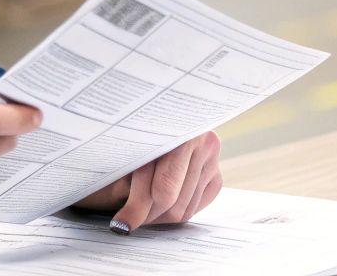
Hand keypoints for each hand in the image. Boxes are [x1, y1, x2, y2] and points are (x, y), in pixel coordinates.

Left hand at [73, 131, 222, 232]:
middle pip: (173, 204)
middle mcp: (204, 143)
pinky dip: (172, 211)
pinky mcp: (216, 176)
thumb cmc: (133, 128)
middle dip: (146, 215)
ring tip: (137, 211)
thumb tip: (124, 218)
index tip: (120, 223)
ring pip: (183, 211)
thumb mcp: (128, 146)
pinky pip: (193, 209)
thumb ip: (129, 174)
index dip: (137, 208)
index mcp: (183, 130)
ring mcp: (213, 161)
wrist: (158, 115)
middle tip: (124, 221)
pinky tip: (155, 204)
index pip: (163, 189)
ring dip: (157, 216)